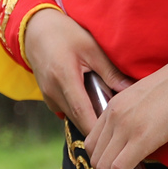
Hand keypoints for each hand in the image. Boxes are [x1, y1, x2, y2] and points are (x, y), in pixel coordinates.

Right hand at [23, 8, 130, 131]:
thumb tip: (131, 90)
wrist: (36, 29)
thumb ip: (110, 71)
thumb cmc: (66, 34)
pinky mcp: (47, 97)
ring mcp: (48, 96)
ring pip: (72, 116)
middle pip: (78, 119)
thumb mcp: (91, 48)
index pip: (82, 112)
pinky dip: (80, 112)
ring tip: (109, 115)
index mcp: (64, 77)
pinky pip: (66, 111)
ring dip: (88, 118)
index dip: (97, 129)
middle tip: (119, 130)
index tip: (115, 138)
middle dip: (97, 127)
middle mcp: (53, 90)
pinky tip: (93, 104)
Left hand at [81, 62, 167, 168]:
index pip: (92, 138)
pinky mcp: (141, 140)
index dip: (97, 159)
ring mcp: (125, 127)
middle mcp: (113, 116)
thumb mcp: (142, 98)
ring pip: (102, 165)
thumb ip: (130, 116)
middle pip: (93, 154)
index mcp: (113, 105)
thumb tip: (132, 139)